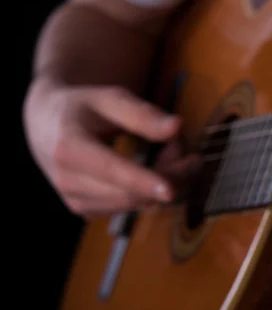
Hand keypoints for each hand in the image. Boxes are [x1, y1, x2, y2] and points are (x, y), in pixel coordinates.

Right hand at [23, 77, 201, 216]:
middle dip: (168, 176)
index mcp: (69, 148)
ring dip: (165, 183)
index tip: (171, 190)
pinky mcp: (88, 211)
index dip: (142, 181)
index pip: (110, 170)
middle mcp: (68, 181)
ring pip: (136, 204)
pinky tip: (159, 168)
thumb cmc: (82, 108)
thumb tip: (176, 127)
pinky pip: (132, 208)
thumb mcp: (110, 98)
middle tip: (187, 148)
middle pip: (129, 193)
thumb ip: (142, 114)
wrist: (46, 125)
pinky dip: (152, 191)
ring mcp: (77, 201)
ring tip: (174, 151)